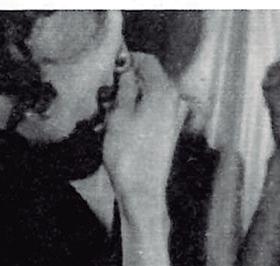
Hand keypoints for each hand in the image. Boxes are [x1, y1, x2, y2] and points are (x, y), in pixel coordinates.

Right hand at [103, 52, 182, 214]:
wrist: (142, 193)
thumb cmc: (129, 155)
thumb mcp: (119, 115)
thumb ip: (125, 87)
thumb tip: (126, 68)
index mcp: (164, 91)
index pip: (148, 61)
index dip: (128, 60)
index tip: (110, 67)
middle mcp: (174, 101)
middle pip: (150, 80)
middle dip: (127, 84)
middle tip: (105, 94)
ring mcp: (174, 119)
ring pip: (149, 98)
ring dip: (129, 102)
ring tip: (107, 115)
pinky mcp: (169, 135)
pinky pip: (151, 115)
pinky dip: (136, 116)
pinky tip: (118, 128)